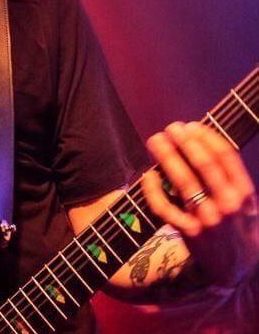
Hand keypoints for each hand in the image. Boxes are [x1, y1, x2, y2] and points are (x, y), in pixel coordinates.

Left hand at [142, 121, 258, 286]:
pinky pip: (165, 207)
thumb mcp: (246, 203)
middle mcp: (228, 205)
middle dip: (185, 142)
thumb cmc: (236, 225)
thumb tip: (198, 141)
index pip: (226, 156)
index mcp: (244, 193)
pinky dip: (153, 189)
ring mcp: (208, 219)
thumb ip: (228, 177)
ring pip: (184, 181)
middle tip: (171, 128)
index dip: (206, 136)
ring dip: (167, 156)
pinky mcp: (188, 233)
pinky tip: (148, 174)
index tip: (191, 125)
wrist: (237, 269)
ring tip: (156, 140)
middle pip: (204, 165)